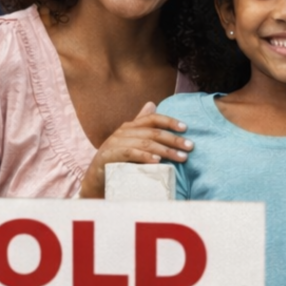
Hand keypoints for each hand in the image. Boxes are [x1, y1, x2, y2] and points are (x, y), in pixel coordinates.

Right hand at [79, 102, 193, 198]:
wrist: (96, 181)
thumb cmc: (117, 162)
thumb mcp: (132, 144)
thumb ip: (142, 126)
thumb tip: (151, 103)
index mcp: (130, 127)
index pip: (152, 119)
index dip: (169, 121)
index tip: (186, 128)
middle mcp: (122, 132)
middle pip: (152, 132)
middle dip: (173, 139)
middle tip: (189, 147)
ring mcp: (114, 143)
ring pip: (144, 142)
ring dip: (165, 150)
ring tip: (180, 157)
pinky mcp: (108, 156)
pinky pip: (130, 153)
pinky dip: (145, 156)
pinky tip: (157, 162)